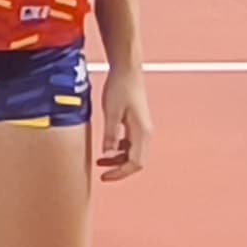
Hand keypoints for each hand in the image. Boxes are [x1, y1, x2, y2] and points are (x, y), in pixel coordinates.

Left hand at [98, 67, 151, 181]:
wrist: (127, 70)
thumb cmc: (120, 88)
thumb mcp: (111, 112)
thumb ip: (110, 134)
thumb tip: (107, 154)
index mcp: (142, 132)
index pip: (136, 163)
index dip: (121, 173)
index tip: (105, 177)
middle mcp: (145, 132)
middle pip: (137, 160)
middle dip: (120, 169)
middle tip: (102, 174)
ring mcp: (142, 128)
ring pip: (133, 152)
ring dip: (118, 159)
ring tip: (100, 161)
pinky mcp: (136, 123)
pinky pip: (130, 143)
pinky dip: (119, 149)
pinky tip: (106, 148)